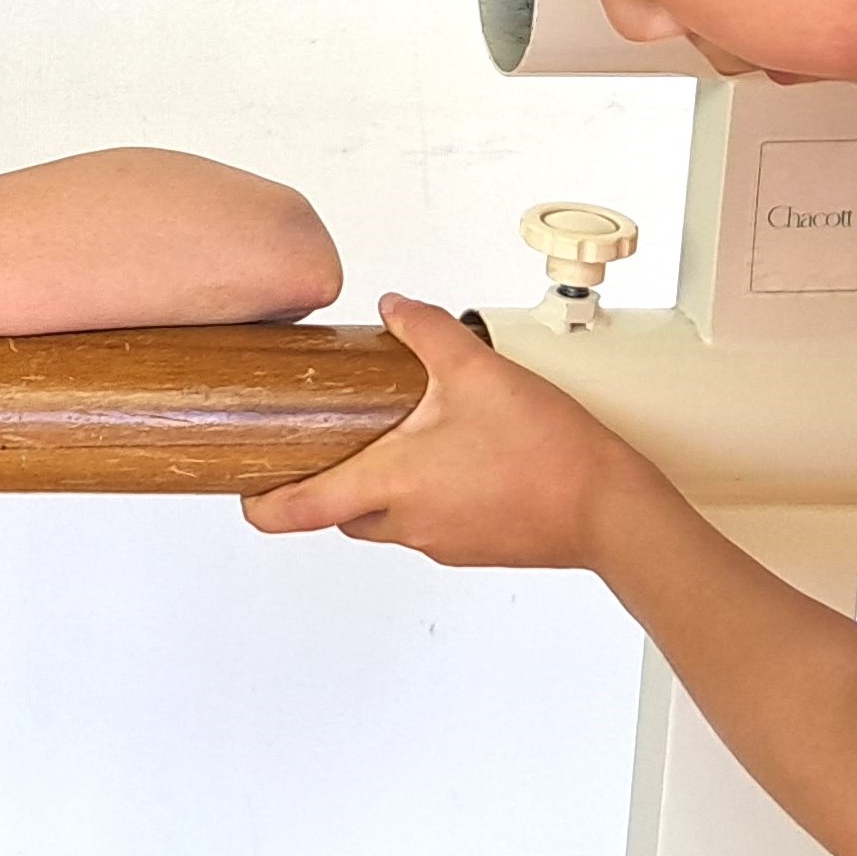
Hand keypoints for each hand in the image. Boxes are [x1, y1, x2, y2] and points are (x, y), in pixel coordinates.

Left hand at [241, 294, 647, 566]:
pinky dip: (427, 494)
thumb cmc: (548, 453)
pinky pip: (431, 523)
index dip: (261, 505)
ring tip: (404, 434)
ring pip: (388, 518)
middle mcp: (409, 523)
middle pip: (341, 513)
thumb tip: (394, 308)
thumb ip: (427, 332)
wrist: (611, 511)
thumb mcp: (479, 371)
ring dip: (384, 483)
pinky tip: (458, 455)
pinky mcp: (475, 547)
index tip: (244, 489)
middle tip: (329, 439)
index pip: (299, 511)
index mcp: (392, 484)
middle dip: (329, 481)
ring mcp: (443, 542)